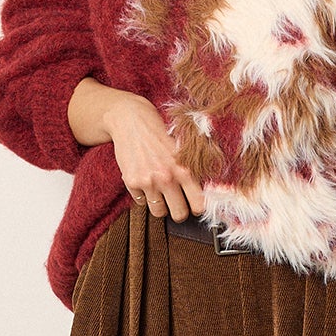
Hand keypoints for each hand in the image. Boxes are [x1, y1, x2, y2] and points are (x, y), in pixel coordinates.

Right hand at [103, 93, 205, 219]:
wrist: (131, 120)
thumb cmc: (159, 133)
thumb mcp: (182, 150)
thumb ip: (191, 172)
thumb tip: (203, 197)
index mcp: (185, 169)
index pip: (199, 205)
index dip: (196, 208)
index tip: (193, 205)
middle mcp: (167, 178)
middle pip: (179, 215)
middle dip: (178, 211)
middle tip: (176, 203)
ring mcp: (148, 182)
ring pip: (159, 212)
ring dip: (160, 205)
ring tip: (159, 191)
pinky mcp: (131, 182)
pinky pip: (140, 203)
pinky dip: (143, 195)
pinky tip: (144, 180)